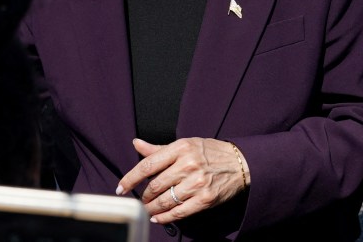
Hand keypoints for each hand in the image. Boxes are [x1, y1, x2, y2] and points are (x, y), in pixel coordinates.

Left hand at [116, 137, 249, 224]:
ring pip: (165, 201)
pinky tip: (158, 218)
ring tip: (147, 210)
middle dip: (143, 197)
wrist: (240, 163)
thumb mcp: (186, 144)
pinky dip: (165, 218)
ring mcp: (197, 183)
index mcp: (181, 148)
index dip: (131, 178)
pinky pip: (179, 212)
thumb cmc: (210, 152)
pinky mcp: (205, 199)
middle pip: (155, 186)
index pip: (148, 164)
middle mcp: (188, 164)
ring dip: (151, 209)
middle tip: (140, 201)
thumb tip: (136, 143)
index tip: (121, 187)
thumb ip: (159, 148)